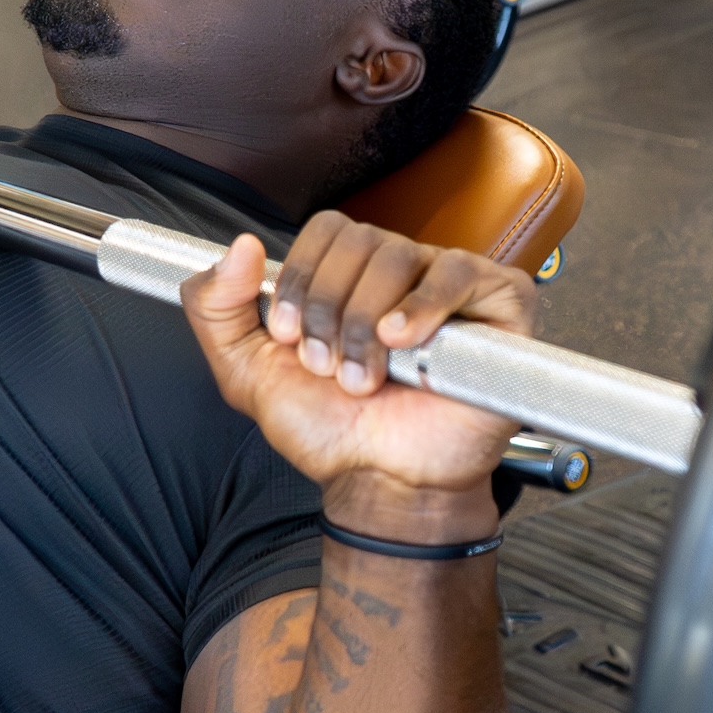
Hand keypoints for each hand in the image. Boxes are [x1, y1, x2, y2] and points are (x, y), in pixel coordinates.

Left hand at [181, 211, 535, 536]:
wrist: (385, 482)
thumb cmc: (334, 430)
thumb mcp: (248, 373)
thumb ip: (215, 309)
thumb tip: (237, 246)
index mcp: (351, 276)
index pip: (327, 229)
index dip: (300, 277)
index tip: (288, 335)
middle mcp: (401, 273)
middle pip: (360, 239)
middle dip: (328, 309)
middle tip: (328, 366)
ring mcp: (450, 285)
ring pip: (398, 256)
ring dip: (366, 323)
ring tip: (366, 377)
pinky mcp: (497, 305)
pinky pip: (460, 272)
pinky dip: (424, 305)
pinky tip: (405, 344)